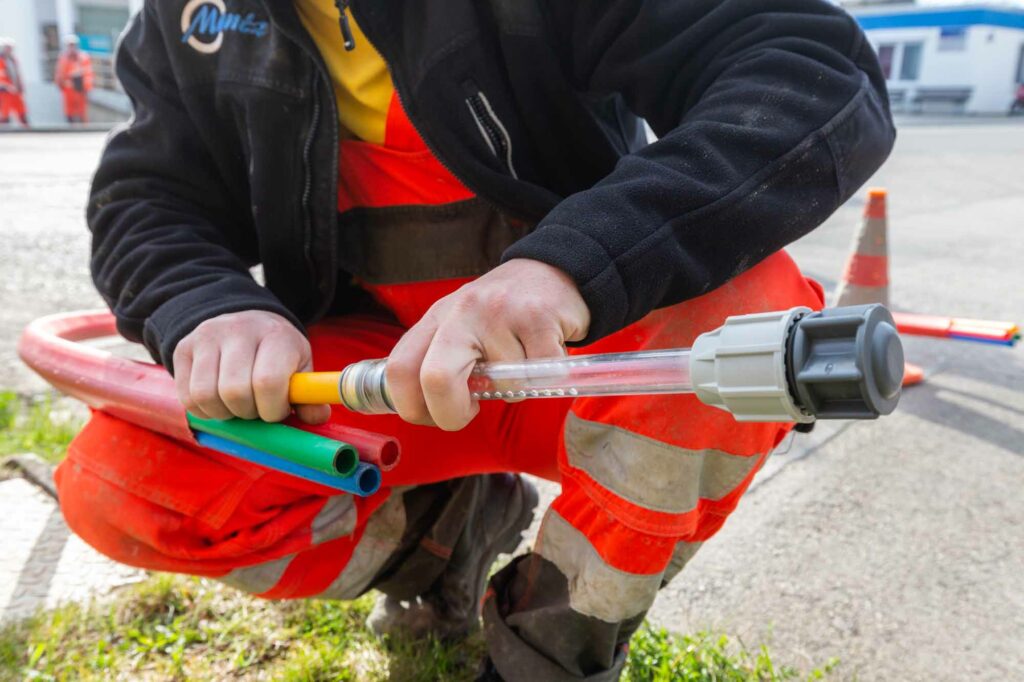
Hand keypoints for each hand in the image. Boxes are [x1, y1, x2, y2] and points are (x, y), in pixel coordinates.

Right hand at [173, 310, 329, 423]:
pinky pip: (187, 396)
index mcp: (276, 335)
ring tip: (237, 406)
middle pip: (235, 392)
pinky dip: (204, 410)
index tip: (277, 411)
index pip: (268, 382)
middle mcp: (239, 331)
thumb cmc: (276, 352)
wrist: (243, 320)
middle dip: (248, 413)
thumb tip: (317, 418)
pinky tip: (218, 402)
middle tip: (257, 409)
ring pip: (206, 395)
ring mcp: (207, 337)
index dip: (272, 409)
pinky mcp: (184, 348)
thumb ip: (308, 395)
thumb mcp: (300, 366)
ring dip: (224, 414)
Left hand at [387, 259, 589, 430]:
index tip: (435, 416)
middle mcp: (461, 311)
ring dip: (516, 386)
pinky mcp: (537, 317)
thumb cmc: (503, 313)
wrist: (552, 271)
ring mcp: (499, 312)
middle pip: (434, 379)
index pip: (399, 370)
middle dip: (451, 414)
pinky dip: (545, 377)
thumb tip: (434, 411)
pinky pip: (539, 374)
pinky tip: (543, 352)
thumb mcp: (460, 327)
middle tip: (470, 412)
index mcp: (435, 318)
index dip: (413, 408)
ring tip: (522, 361)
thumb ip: (442, 362)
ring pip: (502, 382)